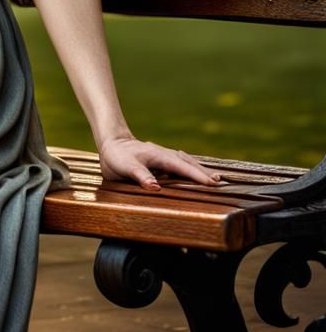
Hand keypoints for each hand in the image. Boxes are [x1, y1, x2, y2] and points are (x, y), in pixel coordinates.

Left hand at [99, 134, 222, 190]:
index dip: (198, 176)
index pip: (182, 167)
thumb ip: (140, 176)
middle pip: (188, 163)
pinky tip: (194, 172)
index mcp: (159, 156)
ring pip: (185, 161)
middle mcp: (164, 154)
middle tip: (220, 182)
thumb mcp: (126, 167)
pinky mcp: (160, 159)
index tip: (213, 184)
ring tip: (214, 178)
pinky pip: (180, 162)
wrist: (111, 143)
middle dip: (204, 172)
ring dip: (199, 169)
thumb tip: (155, 188)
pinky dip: (190, 167)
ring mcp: (163, 155)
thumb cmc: (117, 157)